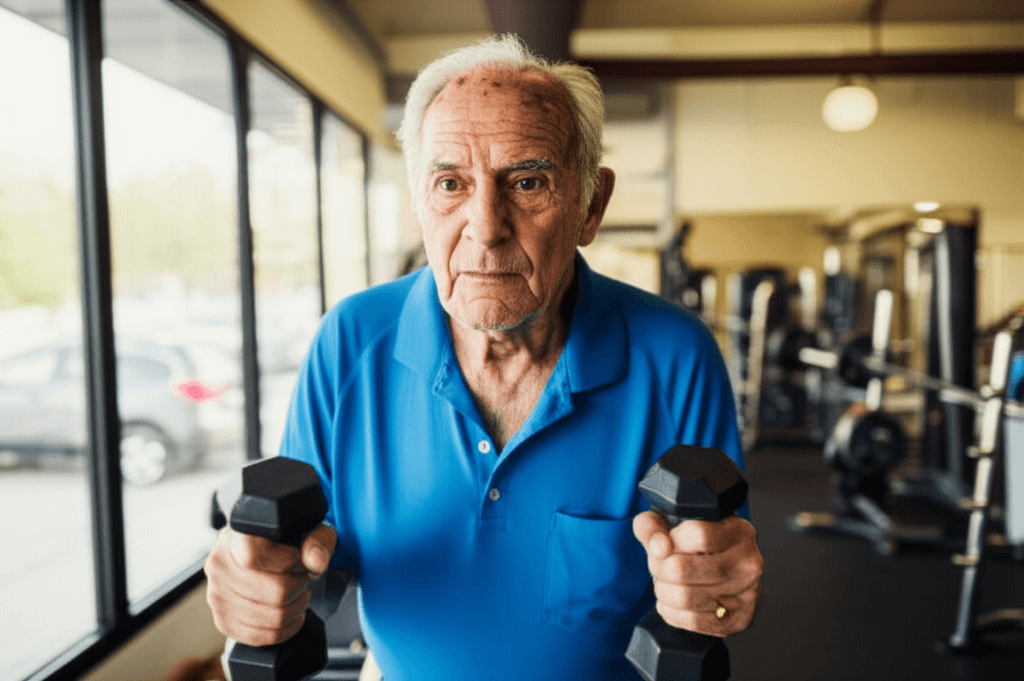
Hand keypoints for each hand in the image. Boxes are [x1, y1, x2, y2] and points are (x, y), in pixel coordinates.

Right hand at [204, 523, 336, 645]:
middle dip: (300, 586)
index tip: (297, 558)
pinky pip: (259, 636)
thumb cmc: (280, 538)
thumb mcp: (306, 527)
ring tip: (298, 594)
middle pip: (274, 592)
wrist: (255, 547)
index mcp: (236, 536)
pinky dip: (284, 630)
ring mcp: (218, 596)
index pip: (255, 556)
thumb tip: (315, 563)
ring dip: (296, 608)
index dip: (287, 561)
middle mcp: (220, 565)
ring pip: (271, 617)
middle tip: (303, 578)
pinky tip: (292, 615)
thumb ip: (316, 540)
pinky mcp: (223, 620)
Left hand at [633, 511, 762, 636]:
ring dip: (663, 591)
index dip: (671, 541)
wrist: (719, 569)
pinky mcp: (738, 620)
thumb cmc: (694, 543)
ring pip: (685, 597)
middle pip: (683, 568)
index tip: (665, 544)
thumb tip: (659, 547)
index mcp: (739, 532)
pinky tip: (671, 601)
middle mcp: (748, 563)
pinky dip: (672, 612)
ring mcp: (747, 594)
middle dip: (659, 568)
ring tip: (664, 583)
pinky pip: (693, 621)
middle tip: (657, 566)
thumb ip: (654, 526)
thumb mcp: (669, 521)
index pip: (699, 535)